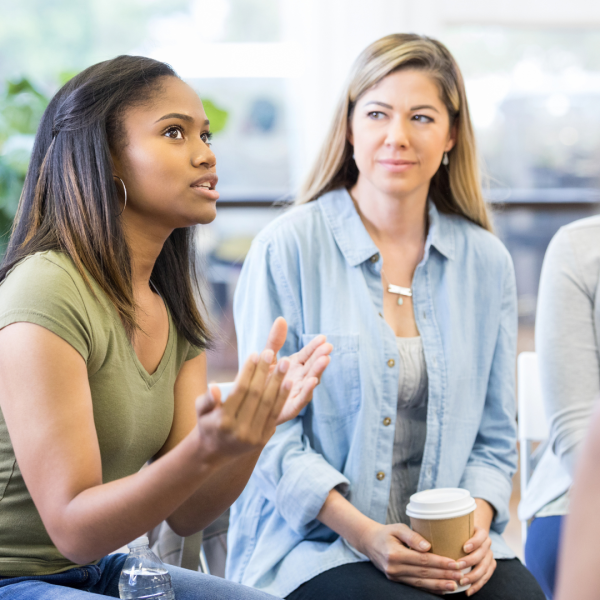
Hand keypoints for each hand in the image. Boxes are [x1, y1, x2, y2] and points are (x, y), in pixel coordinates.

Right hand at [193, 348, 291, 462]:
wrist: (215, 453)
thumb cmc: (207, 424)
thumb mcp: (200, 411)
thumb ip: (207, 399)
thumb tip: (214, 387)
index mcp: (223, 421)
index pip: (239, 390)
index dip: (248, 371)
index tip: (255, 354)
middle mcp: (239, 430)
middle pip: (256, 395)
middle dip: (264, 371)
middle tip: (271, 352)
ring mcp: (253, 436)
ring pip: (269, 404)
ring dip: (278, 382)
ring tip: (285, 363)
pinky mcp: (263, 439)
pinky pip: (275, 414)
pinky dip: (283, 398)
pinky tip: (289, 382)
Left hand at [263, 317, 332, 423]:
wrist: (246, 404)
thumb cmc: (259, 379)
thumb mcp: (267, 357)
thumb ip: (275, 340)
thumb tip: (281, 319)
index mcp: (294, 366)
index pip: (307, 354)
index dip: (314, 347)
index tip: (323, 338)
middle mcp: (298, 379)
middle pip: (312, 366)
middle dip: (320, 357)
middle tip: (328, 347)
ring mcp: (296, 393)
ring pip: (310, 382)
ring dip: (318, 371)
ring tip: (325, 360)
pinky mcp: (290, 408)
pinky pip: (301, 399)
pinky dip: (307, 390)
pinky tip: (312, 381)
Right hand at [358, 522, 463, 593]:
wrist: (368, 542)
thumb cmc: (386, 532)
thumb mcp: (397, 528)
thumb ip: (412, 536)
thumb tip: (427, 546)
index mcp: (395, 554)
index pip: (422, 560)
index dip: (440, 563)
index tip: (454, 563)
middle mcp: (394, 568)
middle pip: (424, 574)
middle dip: (444, 575)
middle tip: (461, 575)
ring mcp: (395, 577)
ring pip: (421, 583)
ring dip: (440, 585)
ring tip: (455, 585)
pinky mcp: (397, 581)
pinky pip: (416, 586)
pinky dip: (430, 589)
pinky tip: (442, 589)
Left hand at [455, 526, 495, 595]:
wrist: (472, 537)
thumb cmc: (459, 533)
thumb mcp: (457, 529)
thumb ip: (449, 531)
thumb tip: (430, 538)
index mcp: (481, 533)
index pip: (480, 536)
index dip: (474, 542)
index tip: (464, 548)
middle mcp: (487, 545)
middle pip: (482, 554)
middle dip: (470, 561)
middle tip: (458, 566)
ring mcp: (489, 556)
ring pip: (484, 568)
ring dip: (473, 576)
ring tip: (462, 581)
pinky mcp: (490, 566)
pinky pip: (485, 577)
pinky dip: (477, 585)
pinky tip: (468, 590)